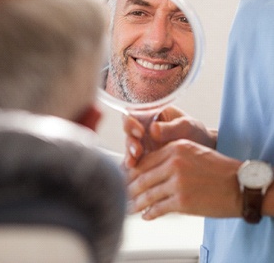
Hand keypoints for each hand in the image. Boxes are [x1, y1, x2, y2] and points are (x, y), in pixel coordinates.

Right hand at [123, 106, 217, 167]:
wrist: (204, 152)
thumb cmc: (195, 133)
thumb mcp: (186, 126)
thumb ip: (170, 128)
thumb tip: (153, 130)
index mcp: (151, 113)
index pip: (133, 113)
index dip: (132, 122)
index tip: (140, 131)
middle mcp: (143, 127)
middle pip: (128, 132)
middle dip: (130, 141)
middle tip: (137, 151)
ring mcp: (143, 143)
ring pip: (129, 147)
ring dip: (129, 155)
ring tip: (133, 163)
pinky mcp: (144, 158)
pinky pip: (134, 161)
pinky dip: (132, 167)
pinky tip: (133, 172)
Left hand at [126, 139, 241, 218]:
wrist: (240, 185)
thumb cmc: (217, 168)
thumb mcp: (192, 152)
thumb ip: (170, 157)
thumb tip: (149, 169)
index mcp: (175, 148)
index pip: (145, 160)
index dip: (132, 171)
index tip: (124, 177)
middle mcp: (174, 163)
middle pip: (142, 177)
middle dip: (129, 187)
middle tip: (121, 193)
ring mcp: (177, 182)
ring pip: (147, 193)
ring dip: (136, 202)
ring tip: (129, 207)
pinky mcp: (182, 201)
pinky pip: (159, 208)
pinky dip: (149, 213)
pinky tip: (145, 215)